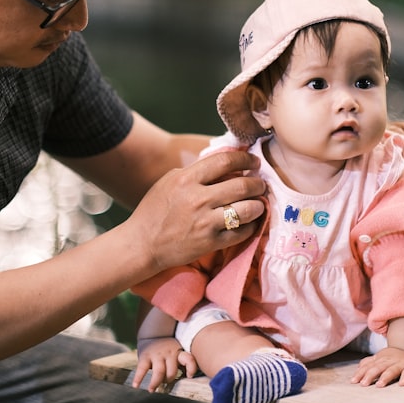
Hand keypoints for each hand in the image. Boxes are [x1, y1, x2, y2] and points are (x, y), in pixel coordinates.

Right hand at [127, 150, 265, 272]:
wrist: (142, 243)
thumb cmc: (155, 209)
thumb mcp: (170, 181)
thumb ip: (197, 172)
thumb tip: (228, 165)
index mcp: (186, 179)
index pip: (225, 161)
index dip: (246, 159)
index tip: (254, 162)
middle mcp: (198, 199)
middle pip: (242, 185)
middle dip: (258, 184)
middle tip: (261, 185)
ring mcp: (206, 222)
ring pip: (248, 210)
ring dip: (258, 205)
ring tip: (258, 204)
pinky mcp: (211, 242)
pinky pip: (242, 232)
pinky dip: (251, 226)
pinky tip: (249, 222)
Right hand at [133, 337, 197, 391]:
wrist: (152, 334)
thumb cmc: (168, 349)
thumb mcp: (177, 352)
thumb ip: (183, 363)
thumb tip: (189, 379)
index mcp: (178, 352)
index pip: (188, 359)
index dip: (191, 368)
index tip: (189, 376)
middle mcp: (168, 352)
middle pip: (172, 371)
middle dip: (168, 380)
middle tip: (165, 385)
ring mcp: (156, 354)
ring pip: (159, 372)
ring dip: (155, 383)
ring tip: (151, 390)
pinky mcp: (144, 355)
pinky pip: (142, 369)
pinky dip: (139, 378)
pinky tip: (136, 385)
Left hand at [351, 346, 403, 386]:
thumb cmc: (392, 357)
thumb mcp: (379, 357)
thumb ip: (368, 362)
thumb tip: (357, 369)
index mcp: (380, 358)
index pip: (368, 366)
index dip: (361, 373)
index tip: (354, 381)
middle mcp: (389, 361)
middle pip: (378, 368)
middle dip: (370, 375)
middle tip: (363, 384)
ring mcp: (400, 364)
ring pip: (392, 370)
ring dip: (385, 377)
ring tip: (379, 385)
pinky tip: (402, 384)